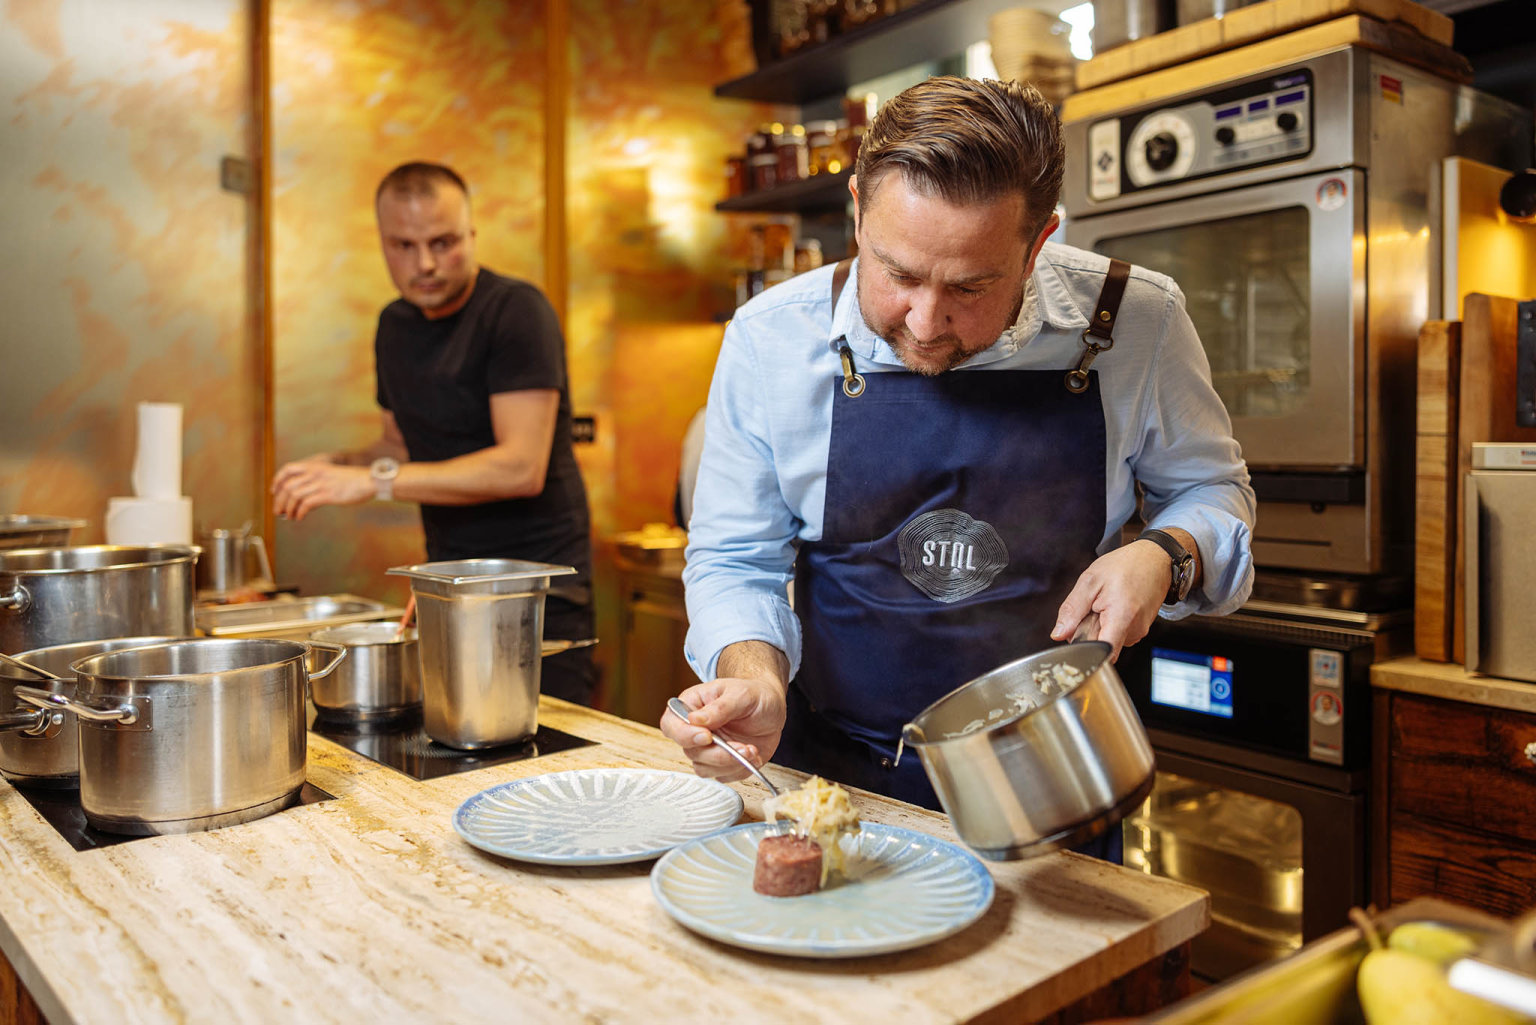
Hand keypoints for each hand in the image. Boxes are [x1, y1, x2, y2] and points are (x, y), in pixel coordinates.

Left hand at [270, 460, 372, 520]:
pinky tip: (299, 517)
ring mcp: (320, 483)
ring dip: (288, 509)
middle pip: (288, 486)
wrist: (367, 480)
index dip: (277, 480)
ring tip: (288, 516)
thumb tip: (300, 500)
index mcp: (314, 466)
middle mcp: (315, 473)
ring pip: (294, 496)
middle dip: (279, 500)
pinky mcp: (327, 494)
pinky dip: (299, 513)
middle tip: (278, 511)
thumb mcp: (330, 474)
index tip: (274, 491)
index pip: (287, 469)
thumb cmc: (351, 480)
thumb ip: (315, 482)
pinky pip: (306, 504)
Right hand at [659, 677, 786, 782]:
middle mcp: (695, 730)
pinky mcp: (722, 763)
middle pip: (690, 752)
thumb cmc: (754, 694)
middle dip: (718, 754)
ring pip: (704, 769)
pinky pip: (723, 776)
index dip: (685, 735)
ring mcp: (708, 748)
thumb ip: (719, 707)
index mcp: (691, 706)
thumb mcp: (741, 694)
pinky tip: (753, 755)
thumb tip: (695, 720)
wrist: (772, 708)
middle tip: (742, 747)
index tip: (707, 736)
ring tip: (751, 750)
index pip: (671, 725)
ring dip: (730, 764)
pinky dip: (740, 770)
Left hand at [1049, 539, 1170, 661]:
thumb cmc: (1125, 565)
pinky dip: (1111, 624)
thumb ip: (1072, 609)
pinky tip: (1114, 606)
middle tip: (1092, 610)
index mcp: (1122, 617)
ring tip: (1105, 604)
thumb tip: (1059, 633)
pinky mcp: (1141, 630)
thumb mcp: (1090, 581)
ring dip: (1101, 627)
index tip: (1077, 641)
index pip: (1103, 654)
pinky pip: (1119, 634)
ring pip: (1110, 640)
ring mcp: (1140, 631)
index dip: (1086, 652)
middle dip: (1090, 633)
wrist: (1154, 558)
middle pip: (1103, 647)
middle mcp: (1134, 630)